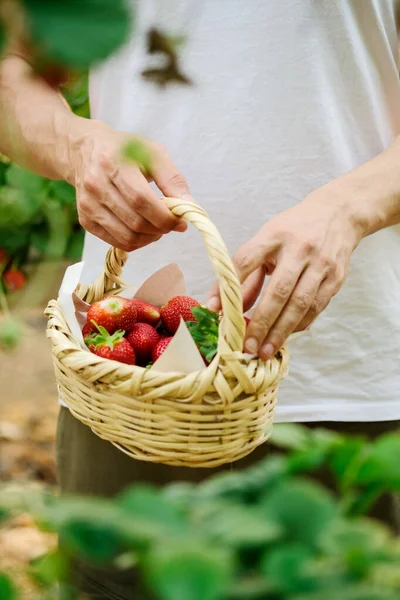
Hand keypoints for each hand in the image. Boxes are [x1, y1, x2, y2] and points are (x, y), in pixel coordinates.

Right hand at [70, 120, 188, 250]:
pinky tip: (143, 230)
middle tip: (171, 223)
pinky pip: (117, 242)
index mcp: (112, 163)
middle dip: (160, 228)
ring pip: (126, 237)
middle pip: (135, 221)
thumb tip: (188, 206)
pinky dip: (136, 242)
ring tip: (158, 227)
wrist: (84, 151)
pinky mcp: (85, 219)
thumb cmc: (124, 151)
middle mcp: (95, 185)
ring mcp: (88, 205)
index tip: (180, 222)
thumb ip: (172, 178)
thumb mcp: (152, 153)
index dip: (164, 216)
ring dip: (150, 238)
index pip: (140, 200)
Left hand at [207, 185, 363, 358]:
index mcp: (274, 235)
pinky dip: (299, 324)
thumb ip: (249, 272)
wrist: (339, 213)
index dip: (229, 286)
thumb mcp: (267, 239)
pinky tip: (285, 336)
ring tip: (264, 350)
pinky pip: (316, 307)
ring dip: (281, 331)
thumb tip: (227, 306)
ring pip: (299, 305)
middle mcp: (299, 249)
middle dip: (260, 323)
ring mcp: (321, 264)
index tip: (215, 310)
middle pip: (277, 291)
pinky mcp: (336, 277)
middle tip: (246, 347)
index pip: (246, 261)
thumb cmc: (293, 229)